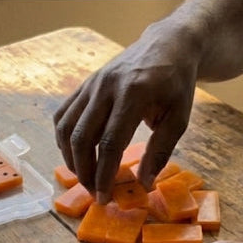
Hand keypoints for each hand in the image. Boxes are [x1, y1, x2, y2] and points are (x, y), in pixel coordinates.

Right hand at [53, 20, 198, 203]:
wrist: (167, 45)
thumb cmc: (176, 84)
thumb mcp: (179, 118)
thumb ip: (160, 151)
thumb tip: (143, 184)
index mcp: (133, 94)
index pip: (110, 143)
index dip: (104, 175)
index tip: (104, 198)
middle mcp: (106, 87)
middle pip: (82, 138)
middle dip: (84, 172)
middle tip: (94, 192)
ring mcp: (91, 84)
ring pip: (66, 128)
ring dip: (71, 159)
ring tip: (84, 177)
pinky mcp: (84, 85)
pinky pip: (63, 115)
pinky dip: (64, 139)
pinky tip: (75, 154)